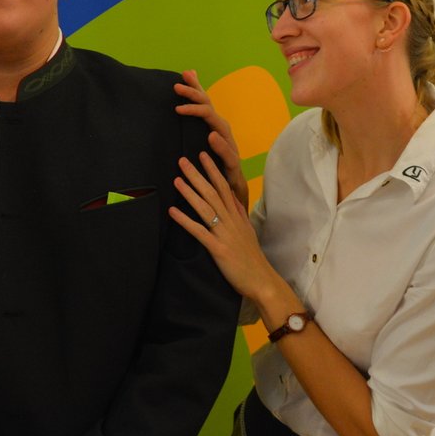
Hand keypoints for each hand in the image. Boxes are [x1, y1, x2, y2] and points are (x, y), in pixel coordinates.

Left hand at [170, 152, 276, 300]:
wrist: (262, 280)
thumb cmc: (252, 258)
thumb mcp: (248, 231)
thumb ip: (240, 214)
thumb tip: (234, 199)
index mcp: (237, 217)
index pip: (224, 187)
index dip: (213, 170)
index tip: (203, 155)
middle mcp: (231, 221)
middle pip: (212, 193)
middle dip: (197, 175)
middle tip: (183, 160)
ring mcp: (224, 234)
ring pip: (205, 208)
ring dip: (190, 193)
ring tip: (176, 180)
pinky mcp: (218, 249)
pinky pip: (199, 232)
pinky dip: (185, 221)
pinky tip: (172, 212)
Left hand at [173, 69, 248, 206]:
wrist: (231, 189)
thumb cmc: (215, 162)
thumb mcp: (200, 141)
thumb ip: (194, 124)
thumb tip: (184, 108)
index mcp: (214, 125)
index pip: (204, 101)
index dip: (193, 88)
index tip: (178, 78)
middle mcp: (223, 132)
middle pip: (208, 107)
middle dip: (193, 94)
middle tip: (176, 88)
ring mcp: (229, 145)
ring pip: (218, 124)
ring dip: (202, 114)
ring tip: (184, 109)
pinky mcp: (233, 162)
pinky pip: (228, 151)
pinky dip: (220, 144)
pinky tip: (211, 136)